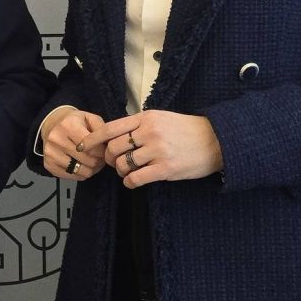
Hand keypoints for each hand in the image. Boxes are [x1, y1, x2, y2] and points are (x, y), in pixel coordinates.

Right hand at [40, 106, 107, 181]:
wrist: (52, 125)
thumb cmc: (75, 122)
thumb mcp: (90, 118)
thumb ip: (102, 129)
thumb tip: (109, 145)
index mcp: (68, 126)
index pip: (91, 147)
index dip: (102, 151)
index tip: (105, 150)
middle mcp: (56, 139)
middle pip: (88, 160)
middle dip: (99, 161)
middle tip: (100, 158)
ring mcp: (50, 154)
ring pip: (82, 171)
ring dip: (92, 169)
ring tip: (93, 162)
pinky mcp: (49, 165)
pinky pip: (73, 176)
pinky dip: (81, 173)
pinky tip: (82, 165)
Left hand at [81, 111, 222, 188]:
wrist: (216, 141)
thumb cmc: (187, 129)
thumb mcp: (162, 118)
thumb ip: (140, 124)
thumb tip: (115, 135)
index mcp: (146, 117)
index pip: (111, 127)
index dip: (93, 138)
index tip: (84, 146)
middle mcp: (149, 132)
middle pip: (113, 148)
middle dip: (109, 158)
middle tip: (114, 162)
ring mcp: (157, 151)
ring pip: (122, 164)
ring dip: (120, 171)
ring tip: (127, 171)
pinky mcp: (165, 169)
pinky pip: (136, 178)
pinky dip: (129, 182)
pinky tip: (133, 182)